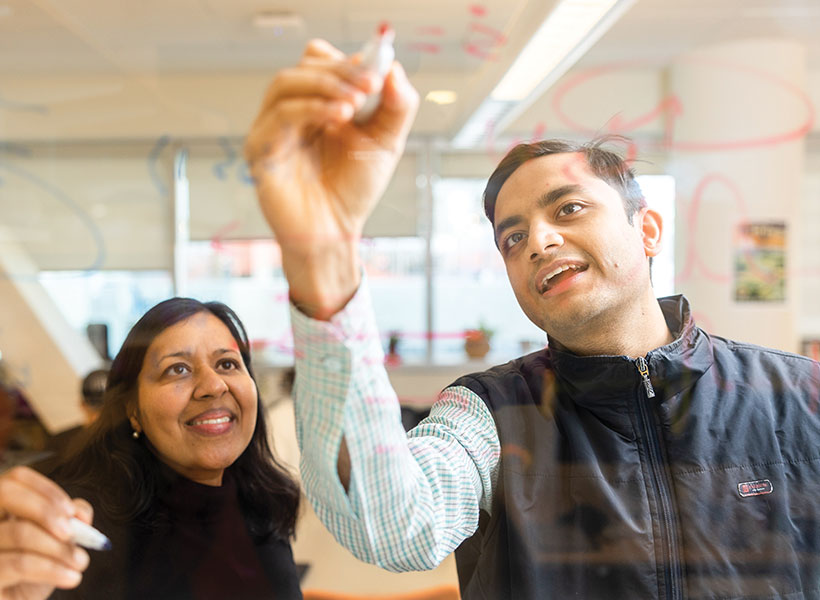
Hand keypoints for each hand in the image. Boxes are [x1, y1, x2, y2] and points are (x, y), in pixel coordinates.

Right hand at [0, 467, 91, 599]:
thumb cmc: (32, 576)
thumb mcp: (52, 544)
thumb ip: (67, 521)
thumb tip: (80, 513)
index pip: (15, 479)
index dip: (47, 490)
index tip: (71, 512)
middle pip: (6, 492)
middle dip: (46, 509)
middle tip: (71, 533)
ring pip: (21, 532)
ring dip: (61, 548)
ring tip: (80, 562)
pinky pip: (20, 564)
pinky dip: (54, 569)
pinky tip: (71, 577)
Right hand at [245, 38, 418, 318]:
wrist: (334, 233)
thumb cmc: (352, 191)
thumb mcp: (386, 142)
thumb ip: (397, 105)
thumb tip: (395, 68)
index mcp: (318, 103)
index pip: (322, 61)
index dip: (349, 61)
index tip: (378, 72)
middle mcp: (293, 111)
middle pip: (304, 66)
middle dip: (340, 72)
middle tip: (369, 85)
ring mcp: (272, 128)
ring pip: (286, 83)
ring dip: (324, 86)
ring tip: (354, 103)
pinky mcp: (260, 149)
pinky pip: (278, 115)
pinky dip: (310, 109)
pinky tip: (337, 117)